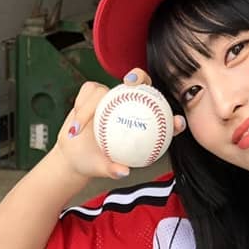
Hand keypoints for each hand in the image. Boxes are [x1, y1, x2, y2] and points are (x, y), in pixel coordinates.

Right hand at [54, 68, 185, 180]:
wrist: (73, 156)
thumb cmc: (94, 162)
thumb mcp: (103, 168)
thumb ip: (113, 169)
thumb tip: (123, 172)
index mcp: (139, 127)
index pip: (162, 120)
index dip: (172, 119)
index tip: (175, 120)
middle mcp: (128, 107)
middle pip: (141, 84)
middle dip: (140, 76)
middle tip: (129, 82)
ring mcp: (110, 97)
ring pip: (107, 90)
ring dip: (91, 107)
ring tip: (80, 127)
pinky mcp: (92, 92)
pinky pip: (89, 91)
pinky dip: (81, 107)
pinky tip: (75, 126)